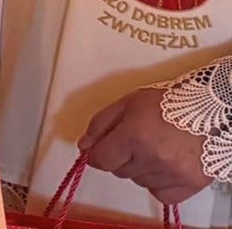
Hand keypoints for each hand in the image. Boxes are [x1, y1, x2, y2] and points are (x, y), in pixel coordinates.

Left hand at [82, 86, 213, 204]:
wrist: (212, 110)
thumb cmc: (168, 102)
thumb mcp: (128, 103)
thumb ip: (101, 124)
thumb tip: (84, 146)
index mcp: (134, 135)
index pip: (101, 160)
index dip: (98, 154)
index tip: (103, 149)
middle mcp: (152, 158)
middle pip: (119, 171)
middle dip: (121, 158)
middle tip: (137, 141)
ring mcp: (173, 174)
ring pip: (138, 181)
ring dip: (140, 169)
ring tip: (156, 149)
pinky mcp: (190, 185)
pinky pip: (160, 194)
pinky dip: (158, 183)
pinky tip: (165, 166)